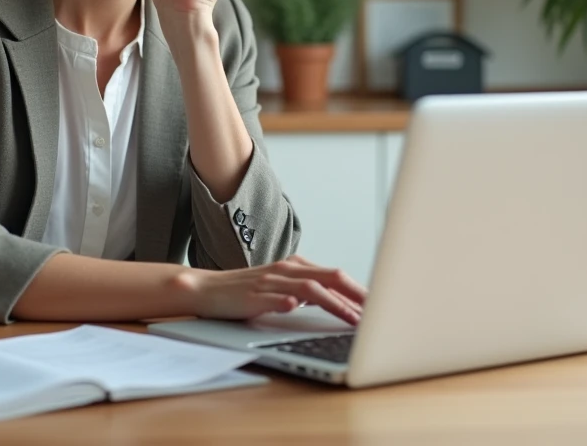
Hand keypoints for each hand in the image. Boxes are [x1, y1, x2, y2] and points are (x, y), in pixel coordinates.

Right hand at [175, 255, 366, 324]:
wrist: (207, 289)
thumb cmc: (245, 292)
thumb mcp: (282, 288)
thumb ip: (307, 292)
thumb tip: (339, 304)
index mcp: (296, 267)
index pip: (336, 276)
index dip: (360, 290)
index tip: (379, 306)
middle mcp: (288, 270)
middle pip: (332, 277)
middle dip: (358, 295)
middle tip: (379, 312)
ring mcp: (272, 282)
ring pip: (312, 288)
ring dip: (336, 304)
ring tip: (354, 319)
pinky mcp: (254, 295)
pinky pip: (276, 297)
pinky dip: (290, 302)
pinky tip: (298, 308)